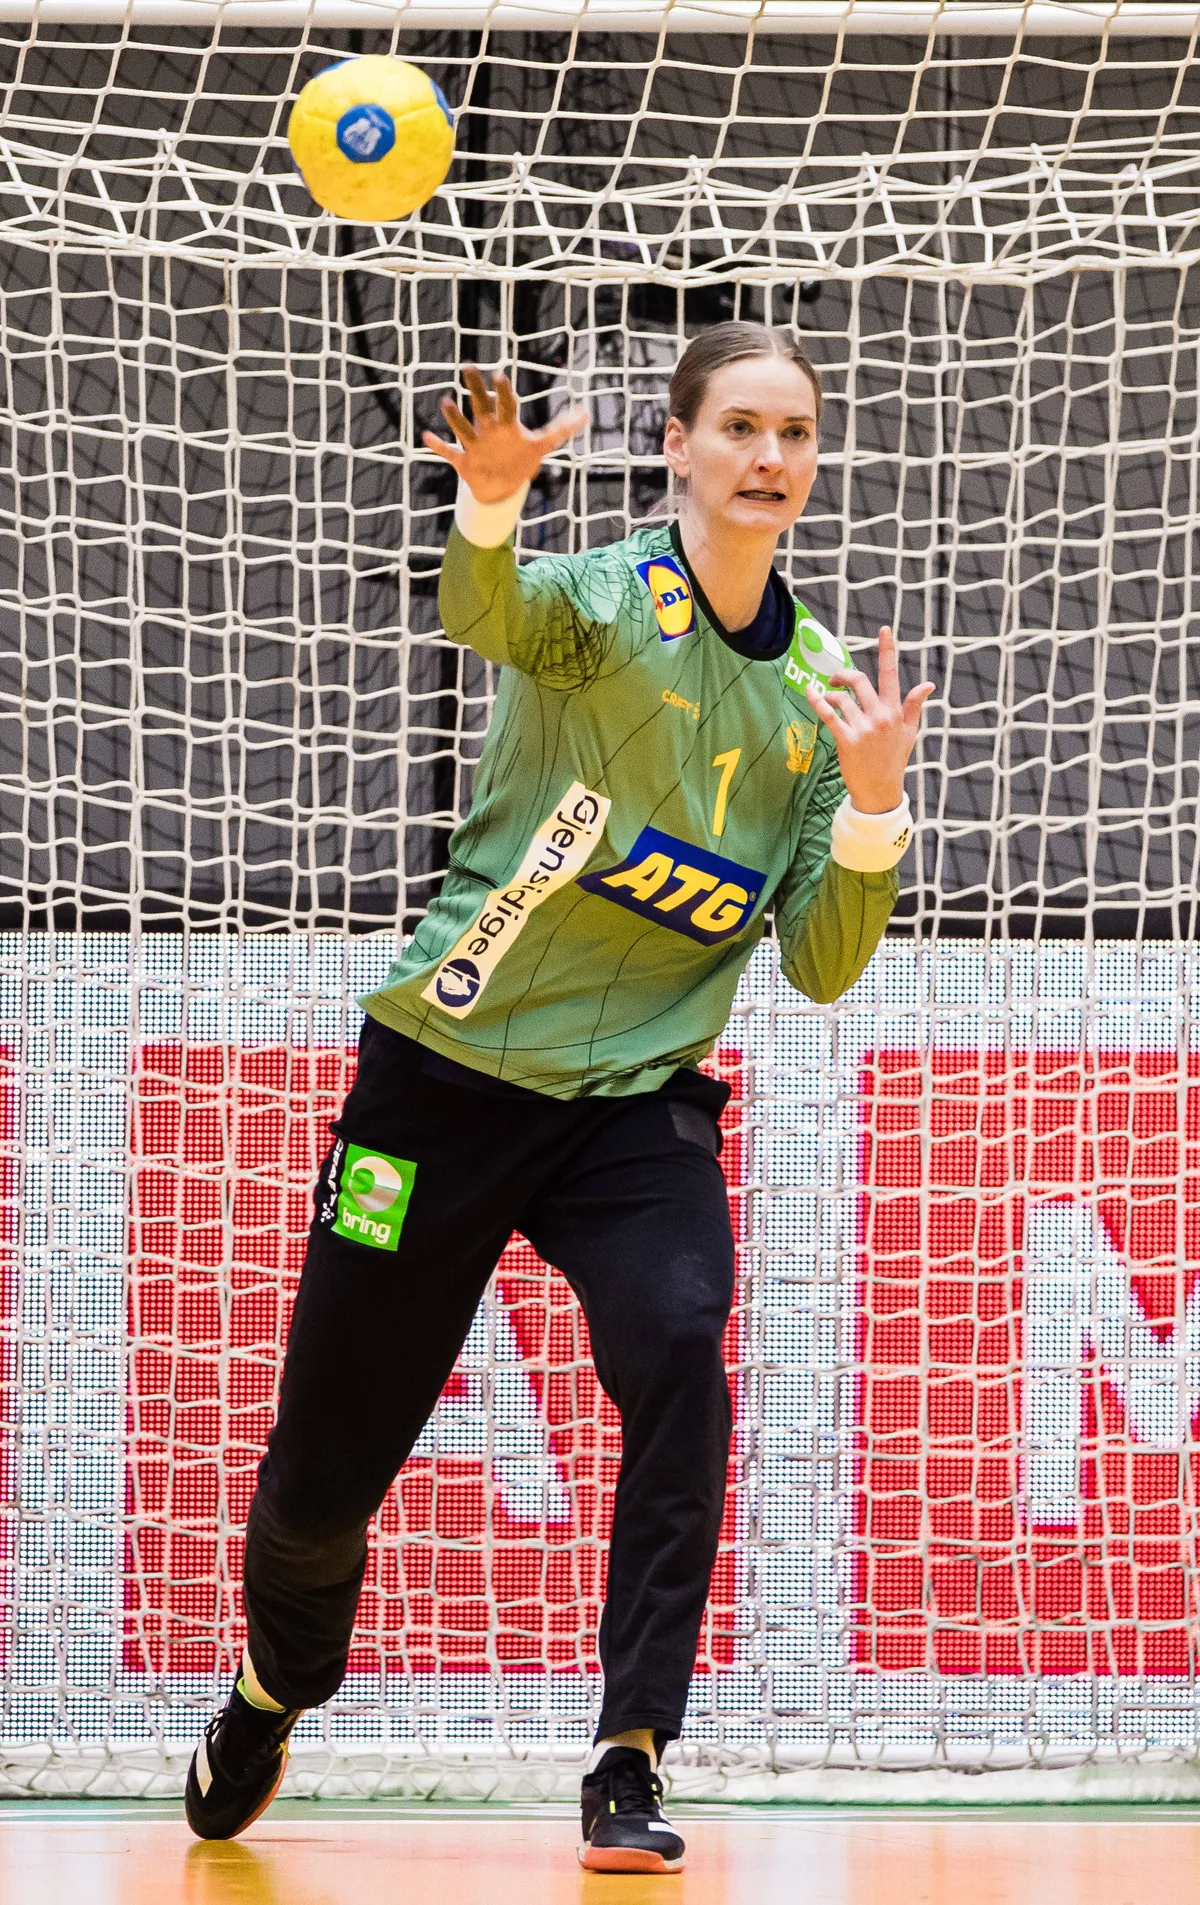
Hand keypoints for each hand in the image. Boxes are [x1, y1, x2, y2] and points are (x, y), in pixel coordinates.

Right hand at [422, 365, 587, 503]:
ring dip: (455, 417)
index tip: (499, 376)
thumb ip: (562, 429)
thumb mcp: (543, 445)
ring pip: (463, 428)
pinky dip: (438, 447)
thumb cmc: (520, 459)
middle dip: (476, 389)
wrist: (502, 485)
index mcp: (506, 425)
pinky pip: (448, 453)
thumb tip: (586, 415)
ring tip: (446, 402)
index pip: (506, 405)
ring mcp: (474, 445)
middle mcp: (488, 430)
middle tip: (469, 367)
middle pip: (481, 406)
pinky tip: (427, 438)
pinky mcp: (464, 461)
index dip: (503, 392)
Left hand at [805, 626, 932, 812]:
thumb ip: (914, 706)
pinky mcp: (847, 741)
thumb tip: (928, 684)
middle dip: (844, 674)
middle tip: (835, 678)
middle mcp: (880, 717)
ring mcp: (863, 729)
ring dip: (831, 695)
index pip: (891, 675)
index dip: (888, 650)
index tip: (884, 630)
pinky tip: (810, 691)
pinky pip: (829, 715)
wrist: (880, 791)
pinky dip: (817, 701)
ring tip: (829, 701)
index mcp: (895, 711)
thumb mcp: (909, 732)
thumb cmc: (893, 760)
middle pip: (859, 681)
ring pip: (842, 698)